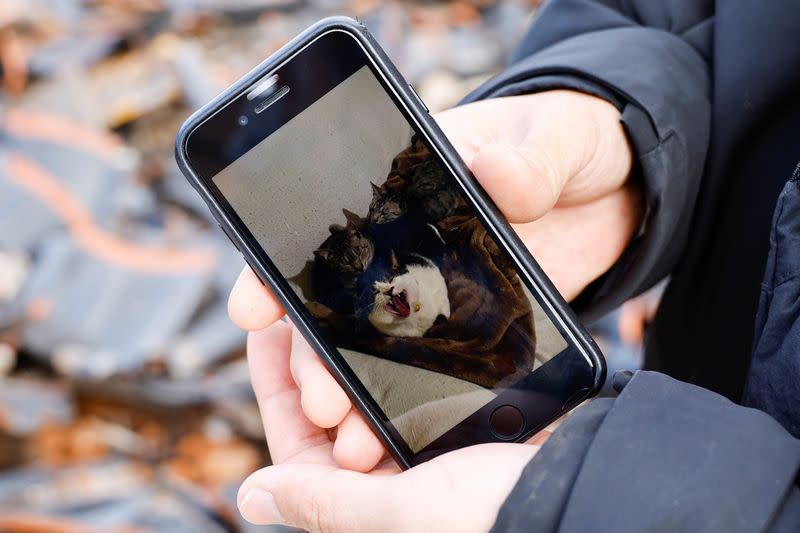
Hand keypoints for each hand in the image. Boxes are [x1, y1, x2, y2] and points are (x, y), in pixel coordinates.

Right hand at [229, 91, 637, 527]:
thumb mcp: (553, 136)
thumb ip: (529, 158)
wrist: (614, 181)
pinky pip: (433, 367)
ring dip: (358, 391)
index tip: (254, 310)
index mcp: (404, 187)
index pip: (324, 229)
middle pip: (341, 305)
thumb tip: (497, 175)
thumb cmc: (569, 139)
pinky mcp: (477, 321)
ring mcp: (439, 288)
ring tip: (355, 440)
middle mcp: (408, 245)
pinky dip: (411, 404)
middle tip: (321, 402)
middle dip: (318, 357)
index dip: (278, 269)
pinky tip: (401, 439)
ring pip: (378, 345)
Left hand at [236, 321, 542, 531]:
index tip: (266, 332)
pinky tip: (398, 334)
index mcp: (362, 508)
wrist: (574, 494)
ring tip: (358, 340)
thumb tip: (251, 497)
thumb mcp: (398, 513)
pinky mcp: (453, 426)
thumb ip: (325, 503)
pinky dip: (401, 358)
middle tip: (323, 342)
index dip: (277, 387)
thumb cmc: (492, 519)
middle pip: (330, 410)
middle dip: (322, 372)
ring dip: (360, 361)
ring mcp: (420, 451)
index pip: (296, 443)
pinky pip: (409, 382)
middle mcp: (386, 481)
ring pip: (370, 390)